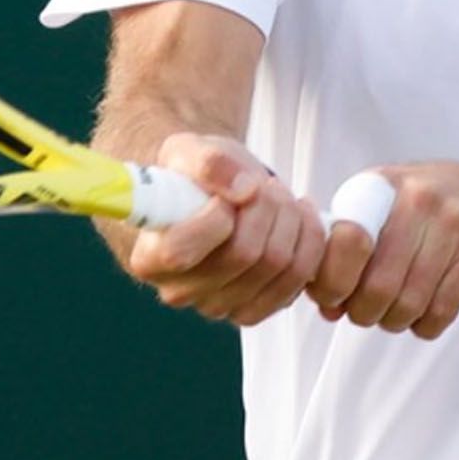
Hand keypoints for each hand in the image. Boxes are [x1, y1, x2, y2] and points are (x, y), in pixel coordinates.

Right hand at [127, 133, 325, 325]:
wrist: (210, 196)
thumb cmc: (192, 179)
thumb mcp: (187, 151)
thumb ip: (206, 162)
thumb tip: (242, 189)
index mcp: (149, 257)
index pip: (181, 252)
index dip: (214, 217)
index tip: (224, 195)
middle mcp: (181, 290)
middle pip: (242, 255)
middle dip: (265, 207)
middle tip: (264, 186)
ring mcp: (219, 305)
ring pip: (278, 266)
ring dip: (291, 221)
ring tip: (281, 197)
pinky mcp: (254, 308)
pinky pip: (299, 280)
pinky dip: (309, 243)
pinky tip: (299, 219)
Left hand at [309, 162, 458, 339]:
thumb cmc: (422, 206)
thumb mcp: (379, 208)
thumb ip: (347, 250)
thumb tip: (326, 304)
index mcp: (382, 187)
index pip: (347, 242)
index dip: (332, 282)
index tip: (332, 297)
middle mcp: (418, 201)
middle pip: (379, 284)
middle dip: (364, 312)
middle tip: (363, 313)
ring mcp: (454, 224)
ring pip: (411, 302)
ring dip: (394, 321)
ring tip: (391, 315)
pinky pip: (444, 308)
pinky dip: (426, 325)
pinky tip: (422, 316)